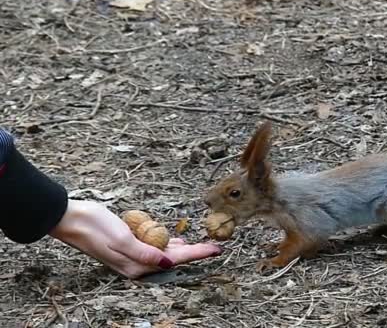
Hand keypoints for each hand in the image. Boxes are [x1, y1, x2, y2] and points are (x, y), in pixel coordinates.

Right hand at [49, 199, 221, 278]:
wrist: (71, 218)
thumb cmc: (95, 227)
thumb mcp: (122, 239)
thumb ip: (145, 253)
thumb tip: (167, 263)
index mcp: (136, 266)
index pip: (175, 260)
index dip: (198, 254)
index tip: (216, 249)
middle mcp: (136, 265)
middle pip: (173, 258)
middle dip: (194, 252)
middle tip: (215, 246)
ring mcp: (132, 256)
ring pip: (165, 253)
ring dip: (182, 249)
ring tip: (201, 244)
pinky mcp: (128, 246)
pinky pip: (154, 247)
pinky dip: (167, 243)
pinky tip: (175, 239)